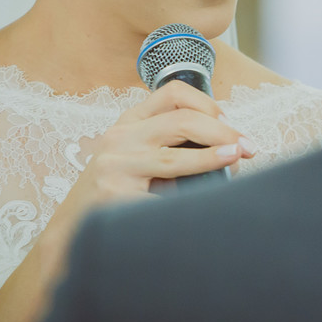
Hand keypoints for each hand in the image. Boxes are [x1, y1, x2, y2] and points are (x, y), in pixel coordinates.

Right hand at [43, 80, 254, 240]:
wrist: (74, 228)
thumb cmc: (116, 192)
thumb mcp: (138, 158)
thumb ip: (172, 146)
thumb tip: (230, 150)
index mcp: (129, 122)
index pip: (172, 93)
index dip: (208, 103)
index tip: (228, 122)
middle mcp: (120, 137)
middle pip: (182, 121)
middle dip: (222, 132)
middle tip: (247, 146)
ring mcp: (116, 165)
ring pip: (175, 157)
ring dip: (213, 157)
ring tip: (236, 158)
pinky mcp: (116, 196)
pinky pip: (164, 196)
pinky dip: (192, 196)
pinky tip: (209, 200)